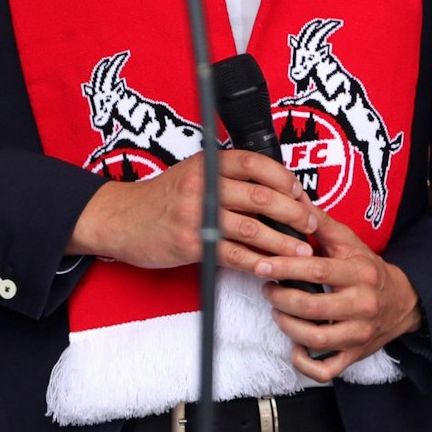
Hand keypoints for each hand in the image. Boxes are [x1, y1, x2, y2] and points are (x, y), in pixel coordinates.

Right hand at [66, 149, 319, 271]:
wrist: (120, 218)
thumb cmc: (165, 197)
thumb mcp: (195, 173)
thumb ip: (229, 177)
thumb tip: (278, 193)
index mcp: (210, 164)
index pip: (257, 164)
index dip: (285, 179)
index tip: (302, 195)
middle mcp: (204, 185)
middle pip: (262, 197)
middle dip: (294, 213)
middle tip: (311, 225)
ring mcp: (196, 215)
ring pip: (251, 228)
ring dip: (282, 242)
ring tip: (301, 252)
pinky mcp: (190, 243)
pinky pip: (231, 254)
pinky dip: (255, 263)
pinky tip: (270, 268)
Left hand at [256, 211, 420, 381]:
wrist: (402, 302)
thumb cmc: (368, 270)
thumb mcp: (350, 243)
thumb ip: (321, 224)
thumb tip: (295, 200)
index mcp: (361, 273)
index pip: (318, 271)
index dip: (285, 268)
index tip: (262, 265)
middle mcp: (363, 305)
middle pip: (312, 307)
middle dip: (281, 298)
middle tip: (268, 289)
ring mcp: (359, 334)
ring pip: (315, 339)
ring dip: (287, 326)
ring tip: (279, 311)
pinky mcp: (355, 355)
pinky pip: (325, 369)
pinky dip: (305, 362)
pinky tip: (296, 345)